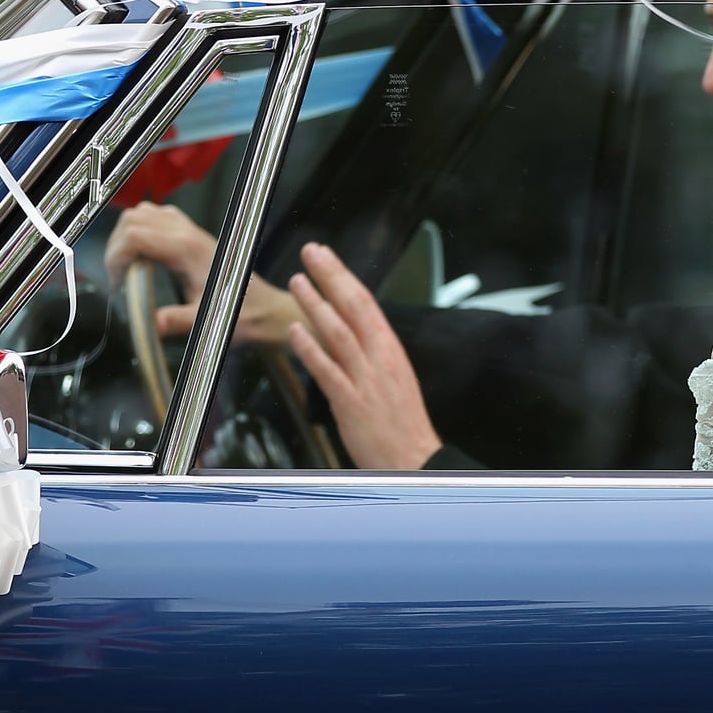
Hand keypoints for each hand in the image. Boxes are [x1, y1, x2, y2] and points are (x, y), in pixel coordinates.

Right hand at [104, 202, 300, 342]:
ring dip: (127, 235)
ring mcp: (192, 231)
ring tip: (129, 267)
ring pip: (144, 213)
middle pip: (134, 218)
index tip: (117, 282)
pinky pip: (158, 217)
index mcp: (189, 250)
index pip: (136, 234)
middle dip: (117, 245)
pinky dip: (142, 230)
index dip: (116, 256)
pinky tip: (144, 257)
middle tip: (119, 276)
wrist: (266, 309)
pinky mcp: (193, 235)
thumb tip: (153, 323)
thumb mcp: (210, 322)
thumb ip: (180, 321)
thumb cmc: (242, 315)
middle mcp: (189, 234)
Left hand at [286, 242, 442, 470]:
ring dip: (316, 303)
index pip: (366, 302)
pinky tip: (295, 332)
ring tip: (297, 280)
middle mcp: (380, 358)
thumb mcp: (393, 379)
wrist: (416, 461)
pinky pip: (328, 370)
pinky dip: (310, 348)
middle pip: (354, 306)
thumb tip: (351, 333)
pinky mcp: (352, 402)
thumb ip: (372, 355)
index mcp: (391, 350)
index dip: (344, 276)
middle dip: (331, 275)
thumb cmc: (403, 425)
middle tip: (312, 252)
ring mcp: (366, 379)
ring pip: (339, 331)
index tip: (327, 257)